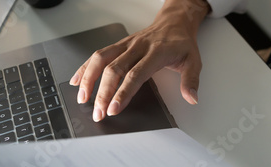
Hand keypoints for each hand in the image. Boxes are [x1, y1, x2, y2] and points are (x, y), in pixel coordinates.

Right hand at [69, 0, 209, 121]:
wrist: (175, 22)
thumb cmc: (182, 43)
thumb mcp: (194, 60)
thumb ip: (191, 80)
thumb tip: (191, 98)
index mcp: (156, 53)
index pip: (135, 74)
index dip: (123, 92)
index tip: (114, 108)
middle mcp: (138, 47)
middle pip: (114, 69)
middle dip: (103, 93)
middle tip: (98, 112)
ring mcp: (126, 44)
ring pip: (101, 59)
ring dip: (89, 79)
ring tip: (82, 98)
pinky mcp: (119, 44)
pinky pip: (98, 54)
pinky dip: (85, 67)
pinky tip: (77, 80)